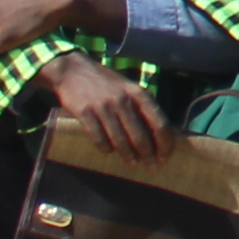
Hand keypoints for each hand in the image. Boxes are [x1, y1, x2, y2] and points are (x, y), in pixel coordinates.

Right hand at [41, 53, 172, 162]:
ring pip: (120, 140)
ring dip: (128, 156)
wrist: (73, 71)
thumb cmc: (106, 83)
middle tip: (152, 167)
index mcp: (139, 93)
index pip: (159, 123)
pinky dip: (105, 148)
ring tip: (133, 163)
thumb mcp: (129, 88)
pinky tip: (109, 152)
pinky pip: (98, 138)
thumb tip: (161, 132)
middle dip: (149, 155)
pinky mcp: (84, 113)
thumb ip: (142, 106)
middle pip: (141, 136)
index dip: (165, 143)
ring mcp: (103, 107)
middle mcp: (123, 100)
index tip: (165, 156)